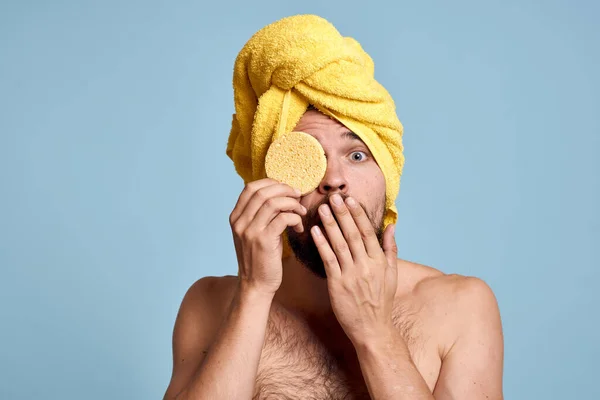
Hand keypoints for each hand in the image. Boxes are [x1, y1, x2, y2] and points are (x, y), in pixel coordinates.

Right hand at [229, 178, 306, 295]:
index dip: (271, 183)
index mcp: (235, 217)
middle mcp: (240, 222)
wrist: (255, 285)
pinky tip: (299, 227)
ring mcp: (250, 231)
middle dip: (285, 190)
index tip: (286, 188)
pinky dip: (295, 218)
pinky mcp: (263, 241)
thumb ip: (259, 214)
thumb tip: (279, 193)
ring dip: (292, 204)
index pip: (250, 187)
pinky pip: (283, 218)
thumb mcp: (253, 233)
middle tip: (298, 197)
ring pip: (274, 203)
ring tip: (300, 212)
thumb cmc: (259, 258)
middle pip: (263, 192)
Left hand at [310, 194, 397, 345]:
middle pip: (352, 234)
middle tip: (333, 197)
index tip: (350, 199)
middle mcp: (366, 266)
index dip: (358, 214)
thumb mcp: (391, 274)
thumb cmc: (381, 300)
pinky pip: (328, 260)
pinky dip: (321, 244)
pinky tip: (314, 232)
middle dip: (342, 214)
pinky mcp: (338, 285)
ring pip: (339, 244)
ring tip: (322, 209)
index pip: (368, 232)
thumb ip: (390, 248)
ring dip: (330, 224)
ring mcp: (351, 275)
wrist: (372, 328)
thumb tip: (392, 225)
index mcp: (379, 261)